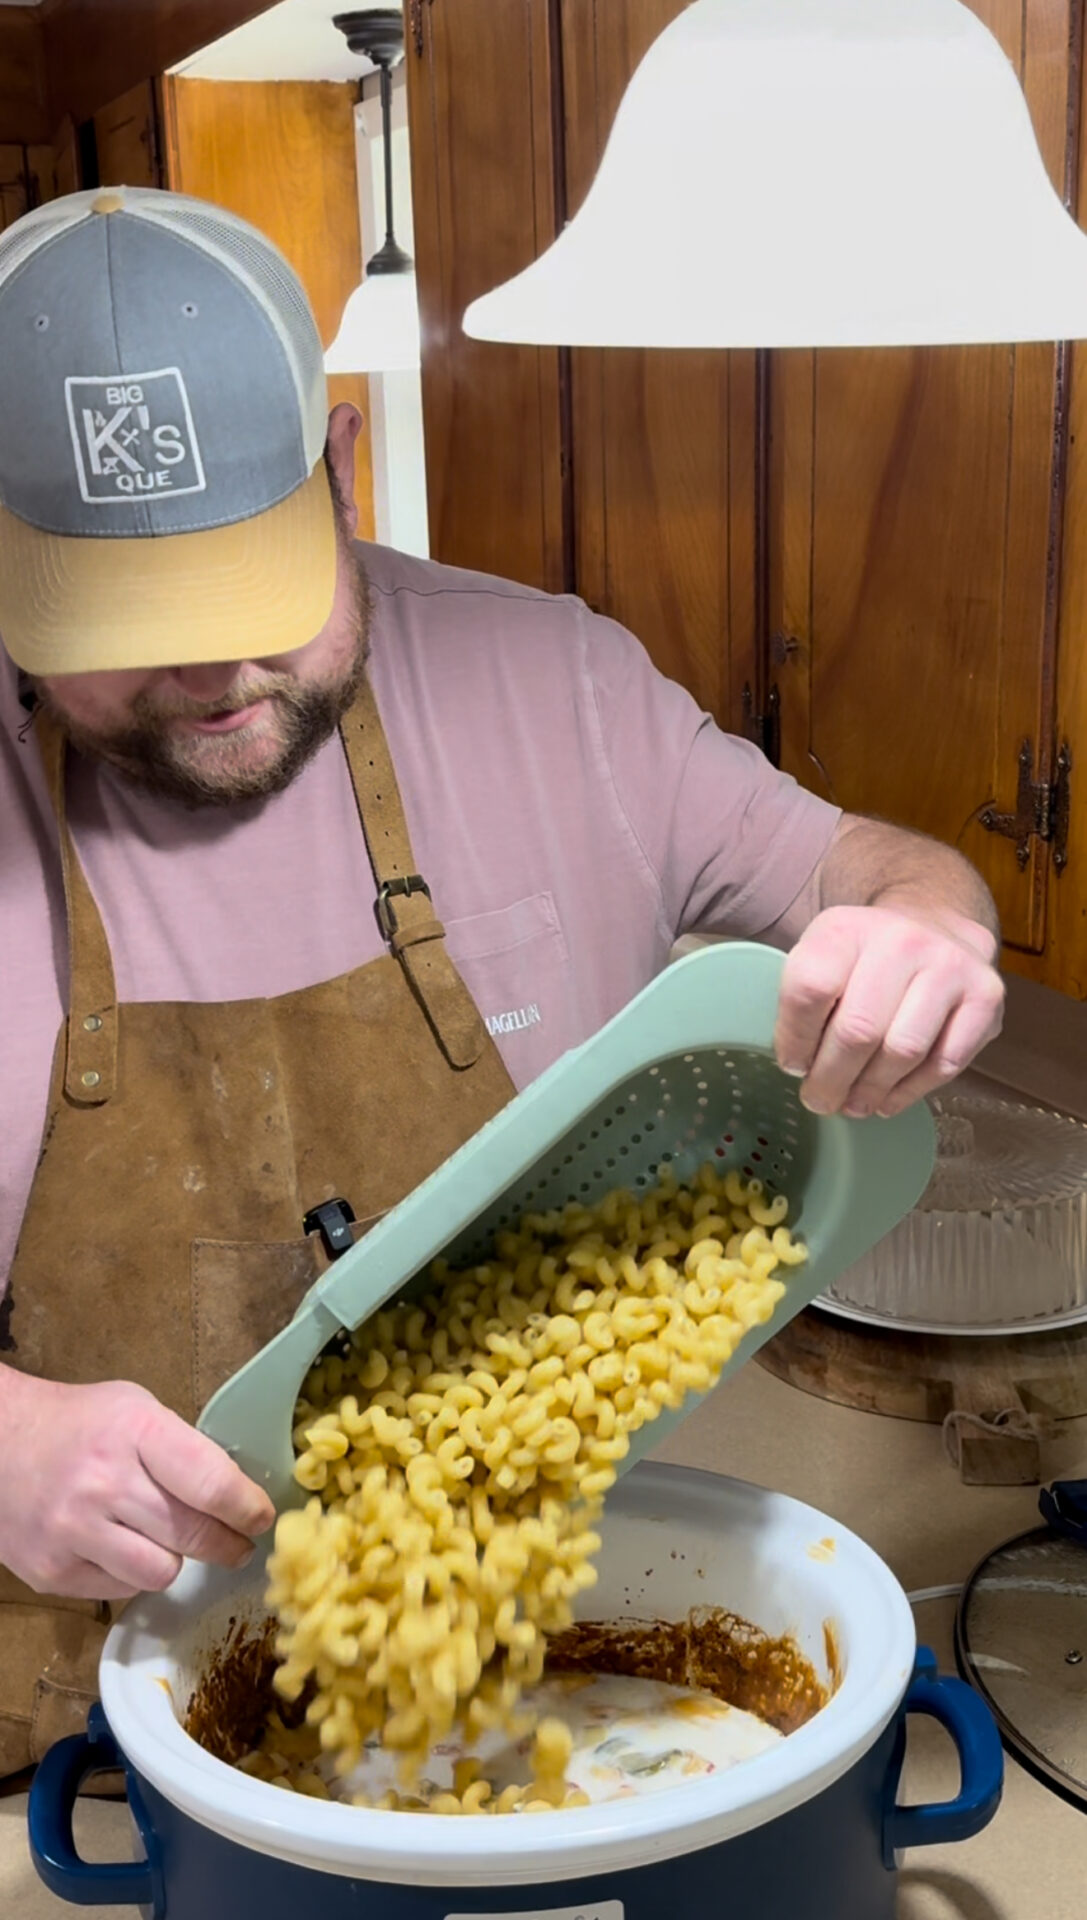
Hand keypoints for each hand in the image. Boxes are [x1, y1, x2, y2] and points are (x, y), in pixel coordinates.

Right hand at [0, 1371, 274, 1601]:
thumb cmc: (77, 1423)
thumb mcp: (135, 1408)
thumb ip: (182, 1448)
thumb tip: (237, 1494)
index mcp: (134, 1430)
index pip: (211, 1482)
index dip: (247, 1508)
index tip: (262, 1518)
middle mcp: (103, 1482)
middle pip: (192, 1534)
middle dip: (229, 1544)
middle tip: (240, 1546)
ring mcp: (73, 1531)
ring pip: (161, 1573)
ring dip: (177, 1562)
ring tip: (174, 1544)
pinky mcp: (52, 1572)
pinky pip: (120, 1590)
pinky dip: (133, 1574)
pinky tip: (126, 1548)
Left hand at [774, 904, 1004, 1117]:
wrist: (936, 922)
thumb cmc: (867, 956)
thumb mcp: (824, 955)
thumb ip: (804, 1000)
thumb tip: (799, 1067)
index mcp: (846, 928)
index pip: (810, 989)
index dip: (795, 1039)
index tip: (793, 1065)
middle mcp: (901, 940)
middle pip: (857, 1029)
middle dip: (832, 1079)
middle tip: (820, 1101)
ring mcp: (949, 965)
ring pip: (902, 1051)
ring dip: (871, 1091)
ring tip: (853, 1105)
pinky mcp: (986, 995)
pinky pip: (944, 1062)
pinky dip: (910, 1091)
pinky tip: (889, 1099)